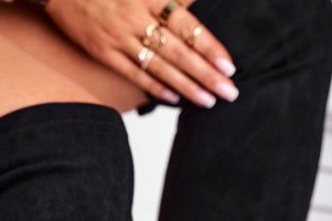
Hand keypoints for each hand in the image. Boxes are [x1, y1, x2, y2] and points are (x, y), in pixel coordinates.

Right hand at [43, 0, 237, 108]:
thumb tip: (192, 4)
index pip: (187, 25)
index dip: (210, 47)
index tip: (228, 65)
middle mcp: (136, 18)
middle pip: (179, 51)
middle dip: (206, 73)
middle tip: (228, 91)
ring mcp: (119, 38)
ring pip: (160, 66)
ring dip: (187, 85)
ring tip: (208, 100)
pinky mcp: (103, 52)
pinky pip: (133, 74)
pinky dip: (155, 87)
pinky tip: (174, 98)